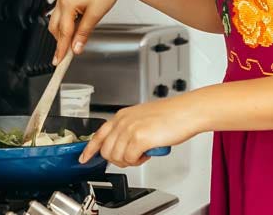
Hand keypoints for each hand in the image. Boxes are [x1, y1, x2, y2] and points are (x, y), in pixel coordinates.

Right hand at [48, 0, 131, 61]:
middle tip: (68, 54)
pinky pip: (64, 11)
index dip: (61, 50)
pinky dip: (68, 21)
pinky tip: (78, 25)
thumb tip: (76, 48)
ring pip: (58, 19)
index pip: (62, 33)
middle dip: (61, 41)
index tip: (59, 62)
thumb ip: (84, 33)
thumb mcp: (96, 14)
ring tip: (77, 39)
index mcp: (67, 3)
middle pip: (55, 27)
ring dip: (65, 31)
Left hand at [78, 95, 202, 166]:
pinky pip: (130, 160)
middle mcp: (124, 121)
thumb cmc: (172, 114)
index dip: (90, 148)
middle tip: (132, 157)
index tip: (85, 157)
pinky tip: (147, 153)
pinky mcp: (140, 138)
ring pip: (117, 157)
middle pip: (106, 150)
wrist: (187, 111)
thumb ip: (128, 128)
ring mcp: (130, 129)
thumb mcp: (143, 117)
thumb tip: (122, 145)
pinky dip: (138, 161)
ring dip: (130, 161)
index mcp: (123, 114)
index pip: (99, 133)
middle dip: (118, 159)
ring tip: (142, 153)